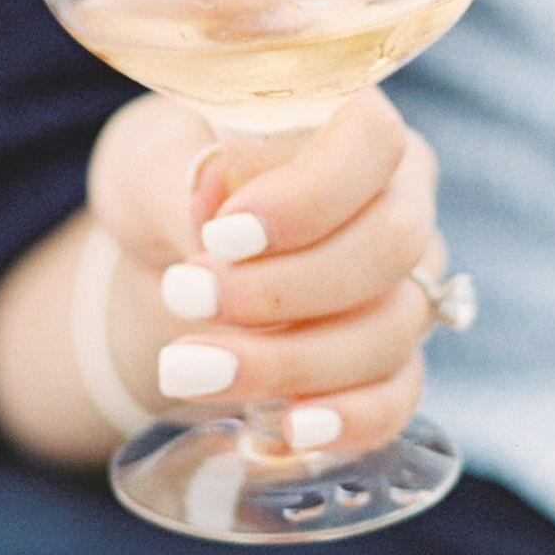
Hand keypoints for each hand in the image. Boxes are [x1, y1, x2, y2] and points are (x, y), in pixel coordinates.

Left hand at [82, 89, 442, 452]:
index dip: (309, 195)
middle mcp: (400, 198)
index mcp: (350, 123)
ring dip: (293, 361)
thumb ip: (175, 177)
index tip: (222, 234)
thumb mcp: (147, 163)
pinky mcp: (392, 359)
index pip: (373, 141)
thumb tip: (209, 211)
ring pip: (393, 328)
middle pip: (391, 245)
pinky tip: (286, 430)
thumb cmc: (170, 184)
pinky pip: (399, 396)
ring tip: (191, 369)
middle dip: (287, 288)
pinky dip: (348, 420)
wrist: (171, 259)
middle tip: (188, 298)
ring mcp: (407, 283)